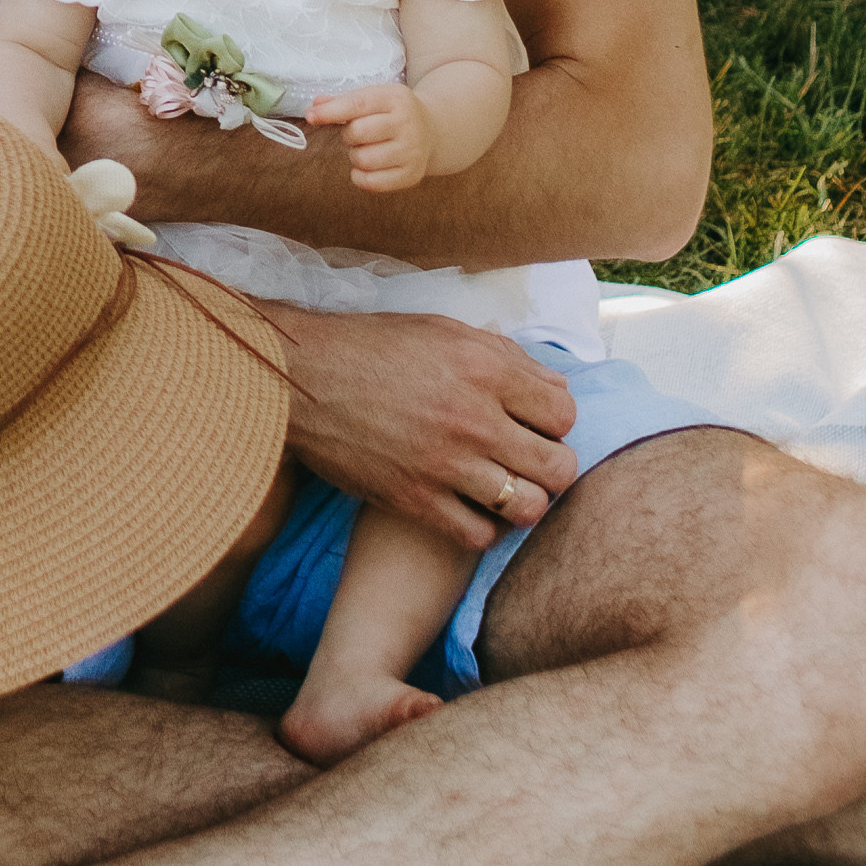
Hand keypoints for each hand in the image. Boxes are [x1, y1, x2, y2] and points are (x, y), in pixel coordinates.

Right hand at [254, 306, 579, 547]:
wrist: (300, 379)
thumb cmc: (369, 347)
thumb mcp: (440, 330)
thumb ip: (502, 355)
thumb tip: (551, 385)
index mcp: (482, 368)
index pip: (564, 412)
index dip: (556, 420)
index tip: (537, 422)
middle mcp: (471, 418)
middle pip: (558, 466)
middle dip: (554, 465)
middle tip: (531, 460)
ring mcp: (444, 464)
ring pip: (528, 507)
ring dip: (524, 500)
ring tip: (505, 488)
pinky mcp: (414, 500)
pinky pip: (479, 535)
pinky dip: (483, 527)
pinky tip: (470, 507)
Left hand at [305, 81, 431, 189]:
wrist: (433, 130)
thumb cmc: (392, 113)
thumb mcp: (374, 97)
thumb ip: (342, 101)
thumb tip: (314, 108)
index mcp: (396, 99)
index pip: (358, 104)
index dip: (331, 112)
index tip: (311, 117)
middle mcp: (408, 124)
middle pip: (358, 133)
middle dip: (348, 134)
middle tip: (358, 133)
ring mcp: (412, 151)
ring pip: (363, 159)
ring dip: (355, 155)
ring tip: (367, 148)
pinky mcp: (412, 175)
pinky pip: (372, 182)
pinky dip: (360, 177)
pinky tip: (366, 167)